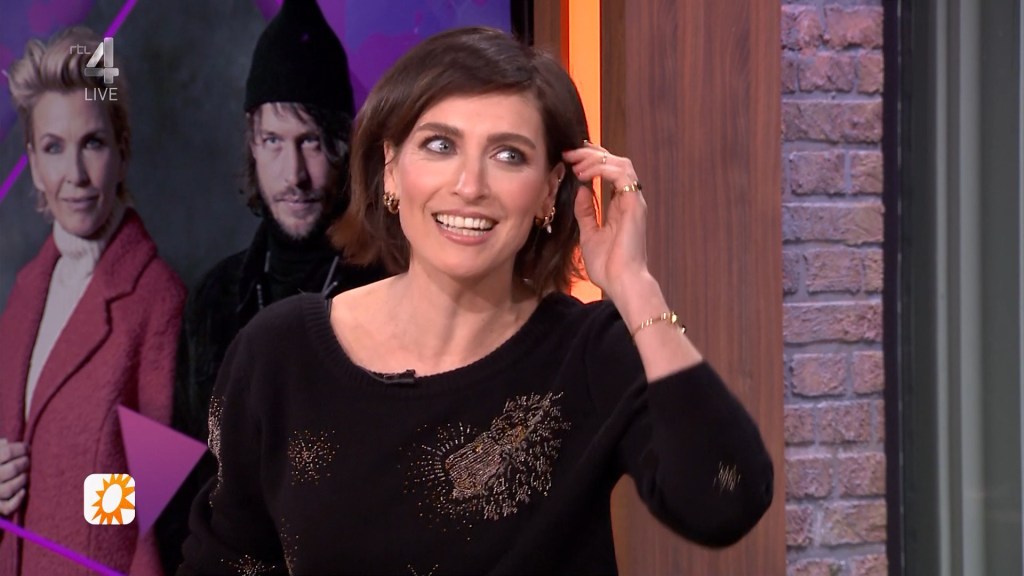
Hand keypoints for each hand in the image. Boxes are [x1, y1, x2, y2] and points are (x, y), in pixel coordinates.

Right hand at [0, 439, 27, 515]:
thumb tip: (5, 442)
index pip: (7, 452)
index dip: (20, 448)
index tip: (27, 448)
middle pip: (12, 469)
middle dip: (24, 463)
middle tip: (27, 461)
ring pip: (9, 488)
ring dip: (22, 480)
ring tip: (25, 475)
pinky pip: (7, 507)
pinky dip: (17, 500)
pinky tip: (23, 492)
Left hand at [563, 142, 649, 301]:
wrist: (621, 281)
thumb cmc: (607, 265)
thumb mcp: (589, 233)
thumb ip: (586, 212)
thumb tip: (581, 190)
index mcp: (620, 205)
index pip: (609, 171)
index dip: (591, 160)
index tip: (569, 158)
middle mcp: (629, 199)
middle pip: (615, 162)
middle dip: (591, 153)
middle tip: (569, 153)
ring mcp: (634, 201)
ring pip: (620, 163)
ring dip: (596, 159)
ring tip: (575, 164)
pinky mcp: (635, 204)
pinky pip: (622, 175)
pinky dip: (602, 170)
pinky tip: (584, 175)